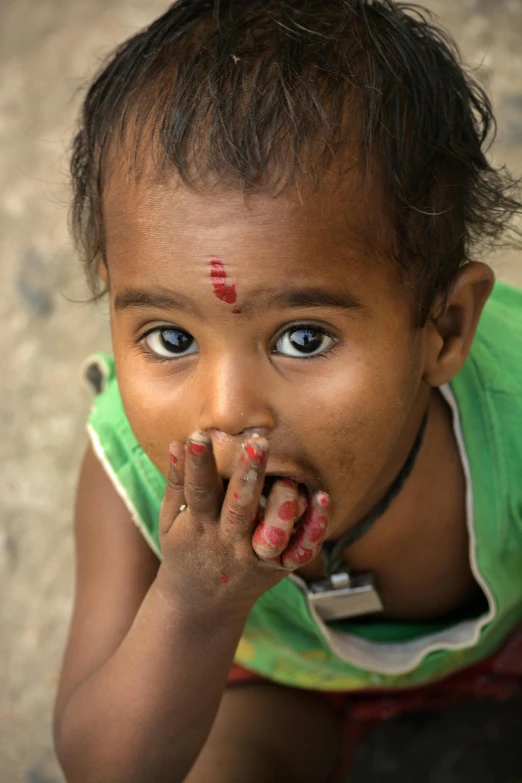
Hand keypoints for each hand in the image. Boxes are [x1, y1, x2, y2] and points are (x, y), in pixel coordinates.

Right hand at [155, 431, 329, 619]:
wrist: (202, 604)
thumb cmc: (185, 548)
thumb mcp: (170, 519)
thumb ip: (177, 481)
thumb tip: (178, 442)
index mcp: (199, 525)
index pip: (198, 492)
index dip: (197, 465)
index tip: (198, 436)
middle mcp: (228, 542)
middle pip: (240, 508)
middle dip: (248, 475)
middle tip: (258, 443)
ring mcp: (255, 557)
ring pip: (274, 532)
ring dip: (283, 503)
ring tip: (287, 476)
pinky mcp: (280, 567)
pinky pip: (302, 549)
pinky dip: (315, 525)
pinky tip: (321, 497)